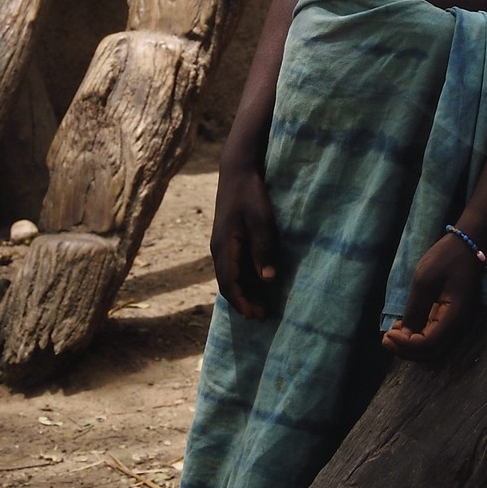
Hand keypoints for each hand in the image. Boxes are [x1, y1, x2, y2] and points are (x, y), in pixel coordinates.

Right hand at [211, 166, 277, 318]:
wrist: (237, 170)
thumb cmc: (250, 193)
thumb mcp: (260, 220)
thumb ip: (263, 248)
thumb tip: (267, 278)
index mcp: (224, 248)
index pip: (229, 284)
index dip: (242, 303)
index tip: (256, 317)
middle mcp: (219, 249)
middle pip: (228, 284)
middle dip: (243, 302)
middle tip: (261, 317)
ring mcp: (222, 243)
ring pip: (230, 275)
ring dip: (244, 292)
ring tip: (260, 305)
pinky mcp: (229, 237)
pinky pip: (234, 265)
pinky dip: (244, 278)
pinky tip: (257, 282)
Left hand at [381, 235, 484, 359]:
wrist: (467, 243)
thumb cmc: (446, 258)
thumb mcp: (425, 280)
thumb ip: (415, 309)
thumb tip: (404, 334)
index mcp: (454, 316)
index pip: (428, 344)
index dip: (406, 345)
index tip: (387, 334)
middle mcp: (458, 325)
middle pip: (431, 353)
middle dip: (406, 351)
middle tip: (386, 339)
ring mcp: (456, 322)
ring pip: (433, 348)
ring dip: (411, 347)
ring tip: (392, 334)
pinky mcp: (450, 317)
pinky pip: (434, 336)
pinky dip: (417, 338)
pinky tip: (403, 328)